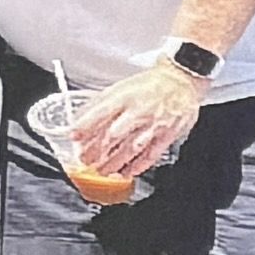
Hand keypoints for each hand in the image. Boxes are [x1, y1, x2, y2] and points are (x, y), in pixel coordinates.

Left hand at [68, 57, 200, 182]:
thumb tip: (79, 117)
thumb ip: (100, 103)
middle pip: (113, 136)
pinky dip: (138, 166)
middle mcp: (137, 112)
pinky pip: (150, 154)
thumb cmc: (149, 85)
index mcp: (123, 98)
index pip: (100, 113)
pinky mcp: (166, 136)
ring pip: (130, 148)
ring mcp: (153, 125)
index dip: (85, 126)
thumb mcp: (120, 87)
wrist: (181, 82)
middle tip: (86, 160)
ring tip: (102, 170)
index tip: (73, 137)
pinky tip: (127, 172)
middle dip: (97, 151)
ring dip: (114, 162)